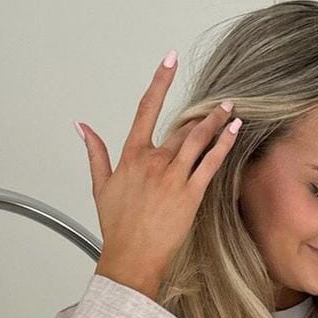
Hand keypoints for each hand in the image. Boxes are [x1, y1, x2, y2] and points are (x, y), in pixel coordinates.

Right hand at [77, 53, 241, 294]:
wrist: (131, 258)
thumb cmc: (117, 227)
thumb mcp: (101, 186)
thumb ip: (95, 152)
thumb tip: (82, 127)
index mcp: (132, 156)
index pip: (146, 108)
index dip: (160, 81)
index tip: (170, 59)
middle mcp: (153, 161)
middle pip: (181, 127)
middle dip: (202, 115)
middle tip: (221, 104)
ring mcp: (173, 177)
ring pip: (198, 139)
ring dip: (217, 121)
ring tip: (231, 109)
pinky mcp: (190, 195)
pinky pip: (210, 163)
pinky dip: (224, 145)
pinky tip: (235, 130)